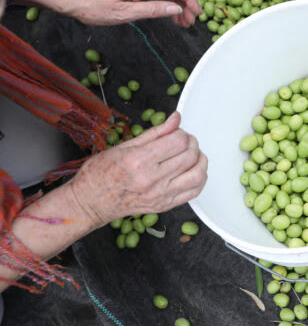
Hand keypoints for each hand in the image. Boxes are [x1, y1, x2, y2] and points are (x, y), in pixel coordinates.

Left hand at [24, 0, 200, 26]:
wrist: (78, 0)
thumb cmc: (97, 7)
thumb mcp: (126, 13)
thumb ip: (154, 10)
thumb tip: (176, 9)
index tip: (197, 13)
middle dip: (188, 1)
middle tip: (191, 20)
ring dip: (180, 2)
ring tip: (184, 22)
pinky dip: (171, 1)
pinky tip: (173, 15)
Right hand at [66, 112, 206, 224]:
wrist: (89, 203)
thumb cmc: (100, 174)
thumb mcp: (124, 146)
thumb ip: (156, 132)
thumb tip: (175, 119)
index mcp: (139, 160)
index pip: (178, 142)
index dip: (181, 134)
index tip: (176, 133)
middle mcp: (151, 179)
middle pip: (190, 156)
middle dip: (192, 143)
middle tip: (184, 141)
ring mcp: (159, 195)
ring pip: (197, 175)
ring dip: (200, 161)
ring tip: (192, 155)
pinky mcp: (164, 206)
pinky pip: (193, 192)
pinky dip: (199, 178)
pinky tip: (192, 171)